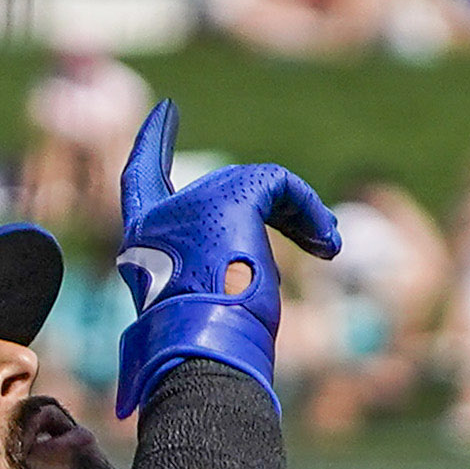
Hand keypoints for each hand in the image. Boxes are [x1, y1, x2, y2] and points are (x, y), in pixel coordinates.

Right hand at [114, 99, 340, 415]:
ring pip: (259, 187)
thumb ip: (207, 286)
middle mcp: (159, 217)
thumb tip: (235, 309)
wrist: (203, 355)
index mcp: (143, 243)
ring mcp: (193, 203)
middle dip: (278, 207)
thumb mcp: (201, 313)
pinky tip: (329, 244)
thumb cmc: (200, 355)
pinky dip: (310, 213)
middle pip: (227, 190)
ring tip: (328, 247)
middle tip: (319, 233)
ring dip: (300, 218)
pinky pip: (280, 186)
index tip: (167, 113)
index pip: (140, 178)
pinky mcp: (230, 198)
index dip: (153, 144)